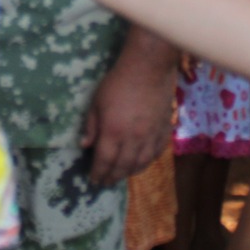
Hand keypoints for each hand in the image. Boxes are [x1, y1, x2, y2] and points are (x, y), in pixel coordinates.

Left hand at [82, 49, 174, 185]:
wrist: (148, 68)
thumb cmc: (117, 82)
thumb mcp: (96, 101)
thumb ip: (91, 125)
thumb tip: (85, 145)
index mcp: (113, 132)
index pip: (104, 161)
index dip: (98, 173)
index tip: (93, 180)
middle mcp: (133, 139)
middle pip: (123, 166)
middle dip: (113, 177)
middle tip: (106, 182)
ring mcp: (151, 136)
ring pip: (141, 163)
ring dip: (130, 172)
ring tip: (122, 175)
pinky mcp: (164, 130)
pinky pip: (157, 152)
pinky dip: (148, 161)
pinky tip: (142, 162)